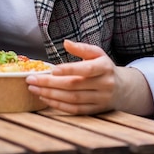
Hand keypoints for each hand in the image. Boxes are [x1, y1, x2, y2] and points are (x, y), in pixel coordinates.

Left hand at [26, 39, 153, 115]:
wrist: (122, 88)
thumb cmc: (104, 67)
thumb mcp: (97, 53)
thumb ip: (81, 48)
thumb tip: (65, 43)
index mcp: (104, 67)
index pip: (85, 69)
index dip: (69, 70)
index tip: (52, 69)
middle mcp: (104, 84)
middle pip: (74, 85)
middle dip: (50, 83)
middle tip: (31, 79)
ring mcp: (100, 99)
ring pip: (72, 99)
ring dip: (51, 94)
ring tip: (34, 88)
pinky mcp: (95, 110)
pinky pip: (74, 109)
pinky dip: (58, 105)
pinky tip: (45, 98)